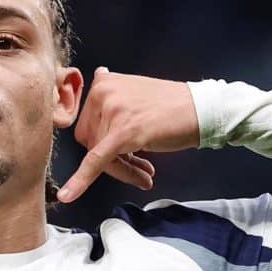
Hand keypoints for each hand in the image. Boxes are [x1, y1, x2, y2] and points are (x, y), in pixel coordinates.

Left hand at [57, 67, 200, 202]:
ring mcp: (112, 111)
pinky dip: (81, 180)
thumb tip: (98, 75)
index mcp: (102, 84)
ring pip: (99, 155)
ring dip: (123, 169)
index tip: (124, 153)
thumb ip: (114, 91)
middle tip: (141, 166)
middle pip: (90, 141)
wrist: (202, 109)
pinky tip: (69, 195)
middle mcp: (102, 93)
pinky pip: (96, 161)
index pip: (87, 125)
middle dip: (112, 159)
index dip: (102, 144)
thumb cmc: (173, 105)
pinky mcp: (123, 133)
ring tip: (146, 172)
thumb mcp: (137, 90)